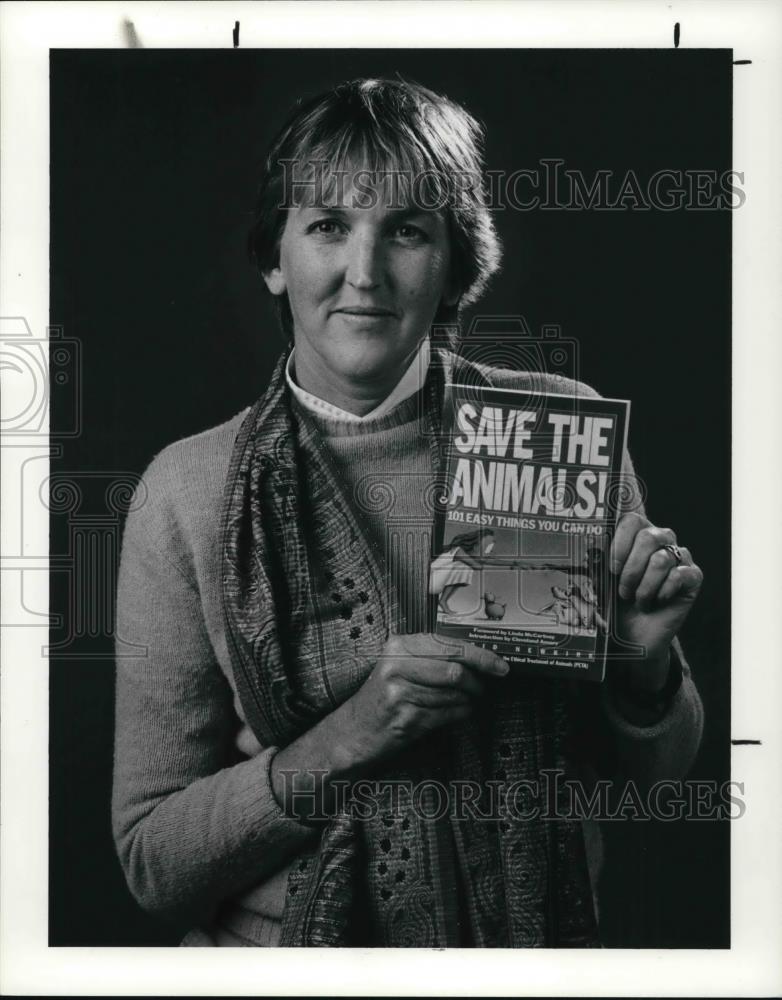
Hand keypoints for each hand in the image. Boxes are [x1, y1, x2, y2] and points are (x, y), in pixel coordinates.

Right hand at [269, 633, 507, 821]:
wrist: (352, 732)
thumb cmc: (380, 698)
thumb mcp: (399, 666)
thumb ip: (431, 656)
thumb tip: (476, 657)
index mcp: (398, 647)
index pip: (449, 645)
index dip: (480, 655)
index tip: (499, 664)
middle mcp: (397, 666)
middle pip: (455, 669)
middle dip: (479, 680)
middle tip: (488, 685)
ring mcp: (400, 693)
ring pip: (454, 694)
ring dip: (469, 700)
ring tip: (468, 700)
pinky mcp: (406, 718)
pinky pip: (447, 714)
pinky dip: (461, 714)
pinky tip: (458, 712)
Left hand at [609, 512, 702, 691]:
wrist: (633, 636)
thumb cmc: (615, 604)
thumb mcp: (601, 582)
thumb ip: (598, 562)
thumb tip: (590, 550)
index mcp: (636, 535)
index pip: (632, 520)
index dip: (620, 542)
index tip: (612, 568)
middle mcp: (661, 541)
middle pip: (649, 537)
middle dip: (631, 569)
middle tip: (623, 591)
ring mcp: (679, 557)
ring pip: (662, 559)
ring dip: (644, 586)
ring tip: (638, 600)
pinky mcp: (693, 577)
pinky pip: (680, 576)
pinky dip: (662, 593)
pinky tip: (656, 602)